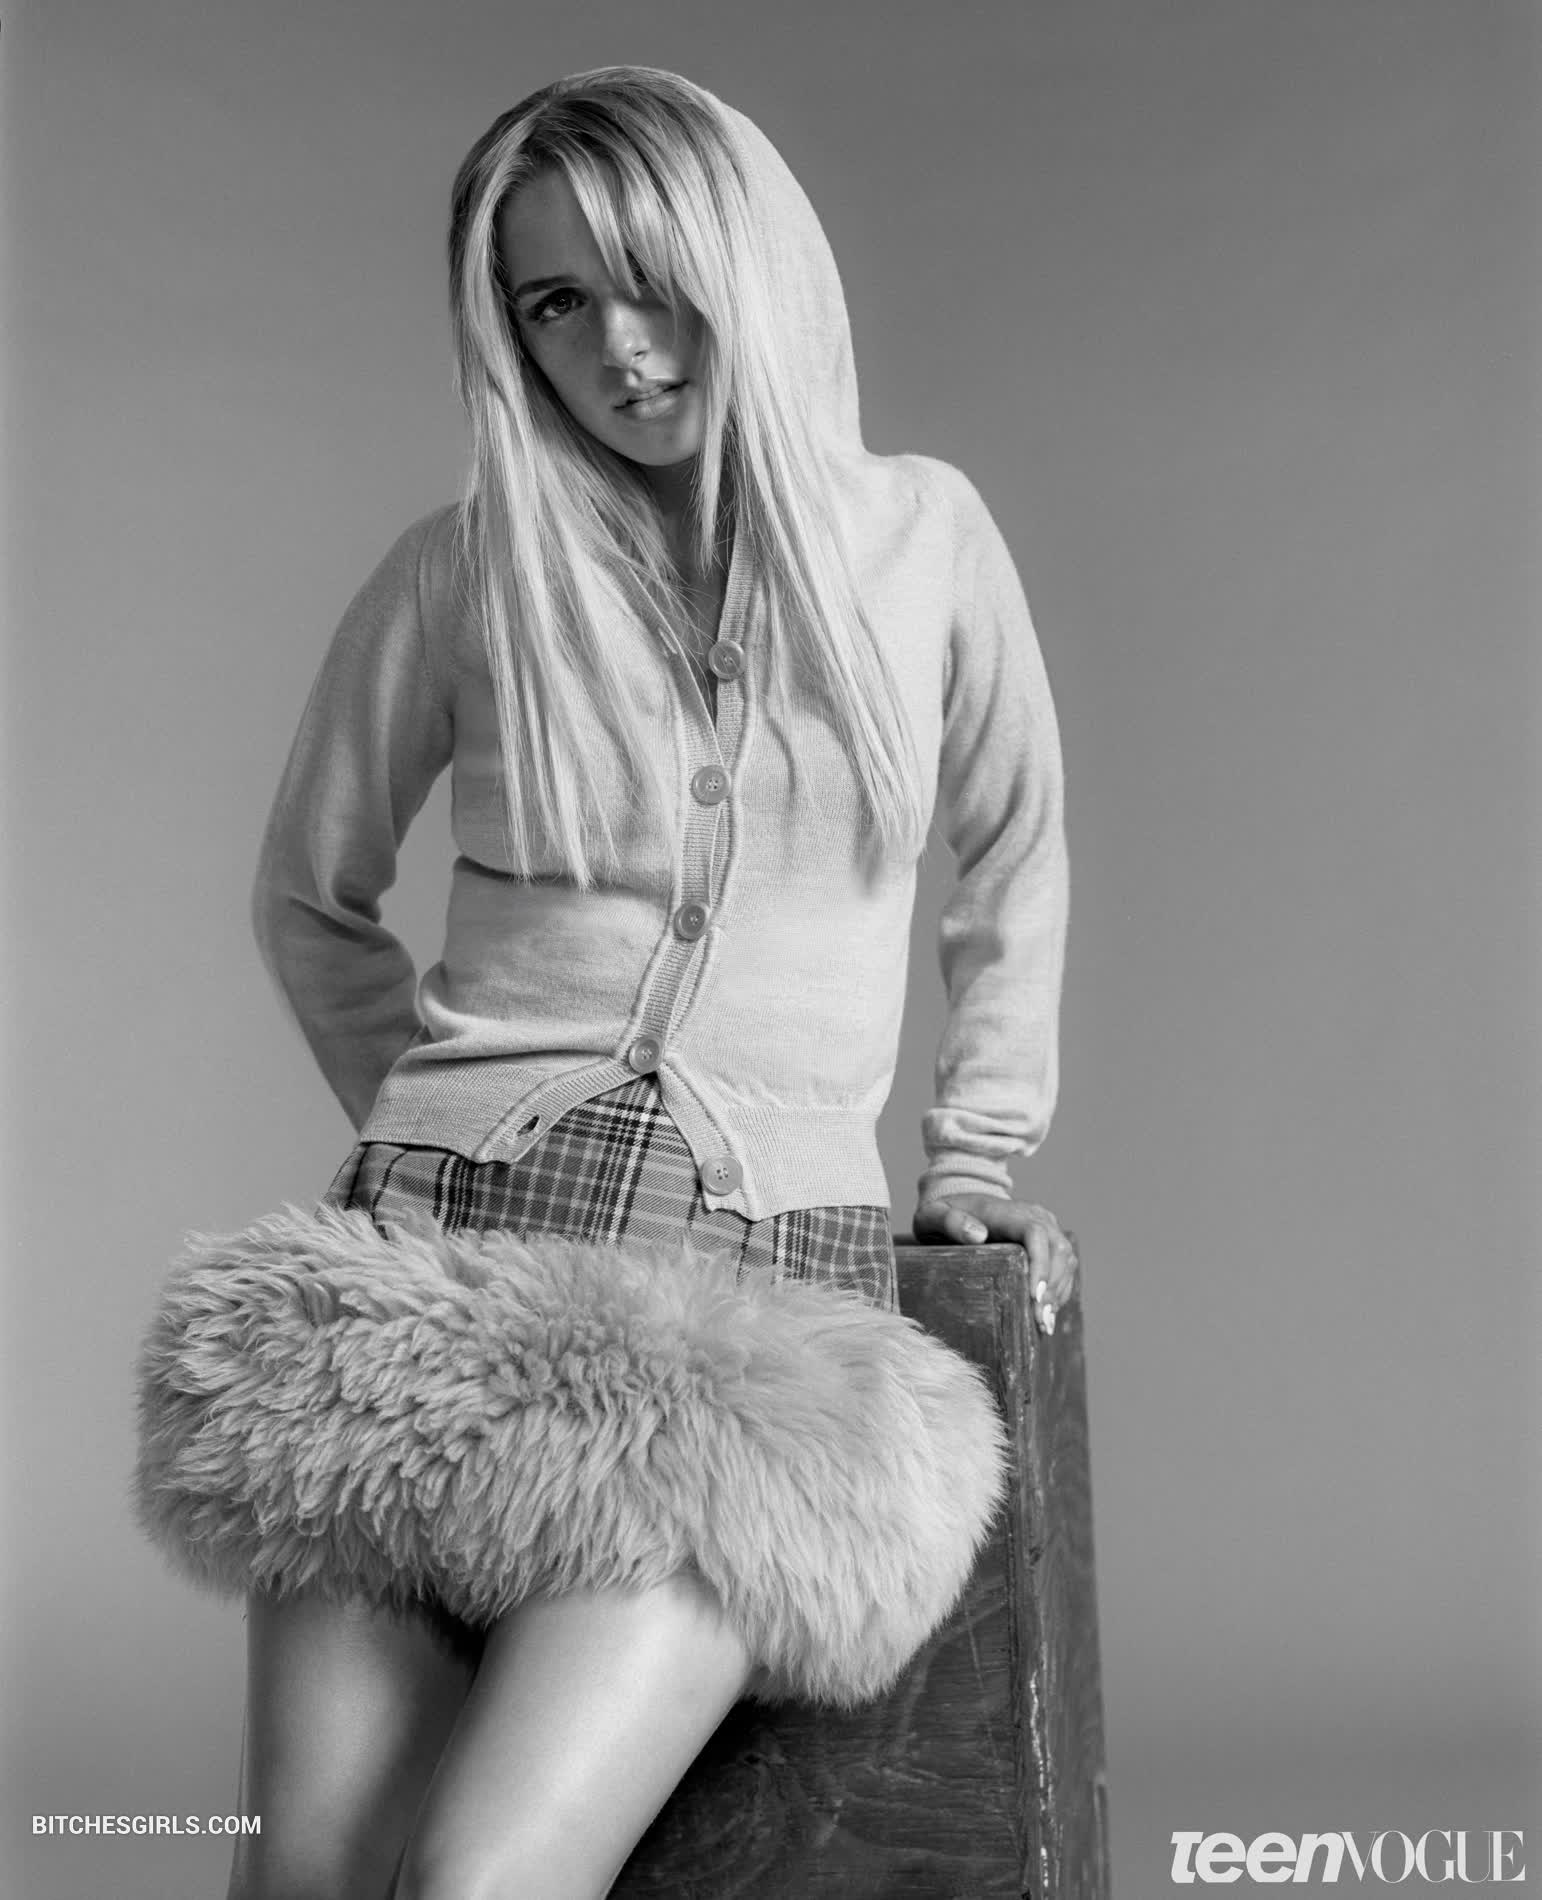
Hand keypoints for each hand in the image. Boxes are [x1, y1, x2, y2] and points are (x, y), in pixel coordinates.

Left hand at [912, 1194, 1080, 1334]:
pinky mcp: (1049, 1238)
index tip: (1035, 1296)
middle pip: (1057, 1248)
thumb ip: (950, 1222)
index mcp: (1007, 1211)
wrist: (960, 1202)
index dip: (1040, 1264)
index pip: (1035, 1233)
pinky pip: (1065, 1263)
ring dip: (1059, 1291)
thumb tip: (978, 1234)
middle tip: (1039, 1320)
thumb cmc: (943, 1214)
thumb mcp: (933, 1215)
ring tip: (1044, 1323)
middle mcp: (1033, 1214)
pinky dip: (1061, 1288)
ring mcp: (1045, 1225)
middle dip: (1052, 1286)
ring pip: (1066, 1257)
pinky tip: (1049, 1312)